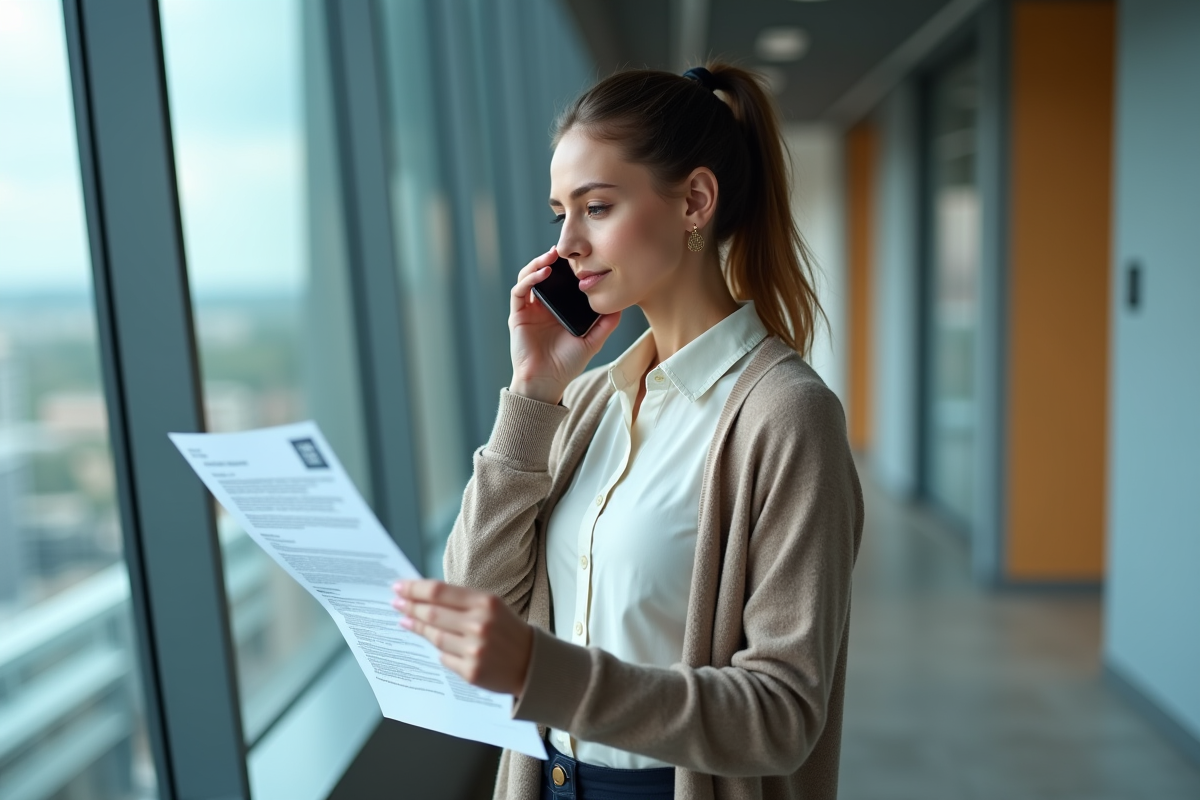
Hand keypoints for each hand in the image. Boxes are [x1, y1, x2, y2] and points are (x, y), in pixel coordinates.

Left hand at [392, 579, 532, 696]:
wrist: (532, 663)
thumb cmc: (508, 630)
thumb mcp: (491, 606)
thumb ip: (461, 601)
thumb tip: (424, 597)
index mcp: (485, 602)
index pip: (439, 592)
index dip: (414, 589)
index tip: (399, 587)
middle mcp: (479, 624)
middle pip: (432, 613)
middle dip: (409, 606)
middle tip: (396, 603)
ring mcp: (474, 649)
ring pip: (434, 636)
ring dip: (417, 628)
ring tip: (406, 621)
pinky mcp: (471, 671)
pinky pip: (444, 657)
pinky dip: (439, 650)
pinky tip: (435, 645)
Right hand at [508, 246, 621, 403]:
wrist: (546, 382)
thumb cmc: (567, 365)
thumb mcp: (593, 341)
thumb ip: (606, 324)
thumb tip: (621, 306)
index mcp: (559, 309)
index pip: (562, 281)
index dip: (568, 267)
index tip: (581, 255)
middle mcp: (543, 306)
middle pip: (544, 274)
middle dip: (552, 259)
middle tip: (565, 250)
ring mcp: (529, 309)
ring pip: (529, 277)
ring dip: (538, 263)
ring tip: (552, 256)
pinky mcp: (518, 315)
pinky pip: (520, 291)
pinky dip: (530, 279)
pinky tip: (543, 273)